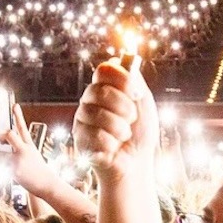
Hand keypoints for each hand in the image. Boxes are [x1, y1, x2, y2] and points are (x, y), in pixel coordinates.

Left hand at [5, 103, 58, 195]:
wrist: (48, 184)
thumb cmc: (39, 172)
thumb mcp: (33, 157)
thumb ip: (20, 151)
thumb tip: (4, 150)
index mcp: (30, 145)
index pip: (22, 127)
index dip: (18, 115)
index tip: (14, 105)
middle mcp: (24, 150)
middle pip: (9, 134)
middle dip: (1, 136)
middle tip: (1, 141)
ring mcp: (19, 159)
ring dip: (0, 159)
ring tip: (9, 166)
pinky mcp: (15, 169)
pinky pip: (0, 167)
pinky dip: (2, 170)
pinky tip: (12, 175)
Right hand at [73, 58, 158, 180]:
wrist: (137, 163)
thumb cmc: (140, 134)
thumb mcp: (144, 104)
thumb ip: (135, 81)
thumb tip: (124, 59)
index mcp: (105, 88)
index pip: (104, 69)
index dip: (121, 78)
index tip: (136, 93)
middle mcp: (90, 100)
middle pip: (99, 90)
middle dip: (123, 107)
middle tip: (132, 119)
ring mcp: (82, 119)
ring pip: (96, 114)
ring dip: (119, 128)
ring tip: (124, 136)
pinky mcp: (79, 139)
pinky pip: (94, 135)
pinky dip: (111, 144)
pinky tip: (113, 148)